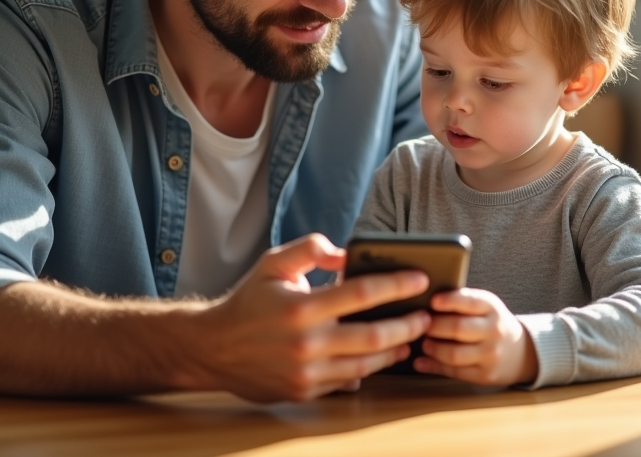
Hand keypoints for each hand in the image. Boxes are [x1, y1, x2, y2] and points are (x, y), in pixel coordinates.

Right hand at [189, 234, 431, 401]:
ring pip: (365, 364)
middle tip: (426, 316)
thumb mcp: (273, 263)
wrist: (214, 348)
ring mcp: (306, 371)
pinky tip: (381, 357)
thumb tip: (345, 253)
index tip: (419, 279)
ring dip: (394, 351)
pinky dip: (368, 370)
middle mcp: (307, 342)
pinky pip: (346, 382)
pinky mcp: (304, 390)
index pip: (362, 293)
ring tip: (411, 338)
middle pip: (374, 336)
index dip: (396, 284)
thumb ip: (310, 249)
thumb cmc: (248, 302)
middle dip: (407, 325)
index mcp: (302, 307)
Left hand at [414, 288, 538, 386]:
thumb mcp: (485, 307)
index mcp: (492, 308)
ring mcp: (490, 355)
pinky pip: (455, 372)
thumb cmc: (491, 324)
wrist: (521, 352)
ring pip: (454, 354)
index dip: (449, 301)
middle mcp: (494, 331)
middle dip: (433, 327)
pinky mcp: (485, 375)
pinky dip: (434, 367)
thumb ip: (462, 302)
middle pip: (457, 328)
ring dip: (433, 349)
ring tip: (424, 343)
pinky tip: (421, 362)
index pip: (469, 301)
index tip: (432, 301)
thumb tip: (427, 302)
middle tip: (420, 325)